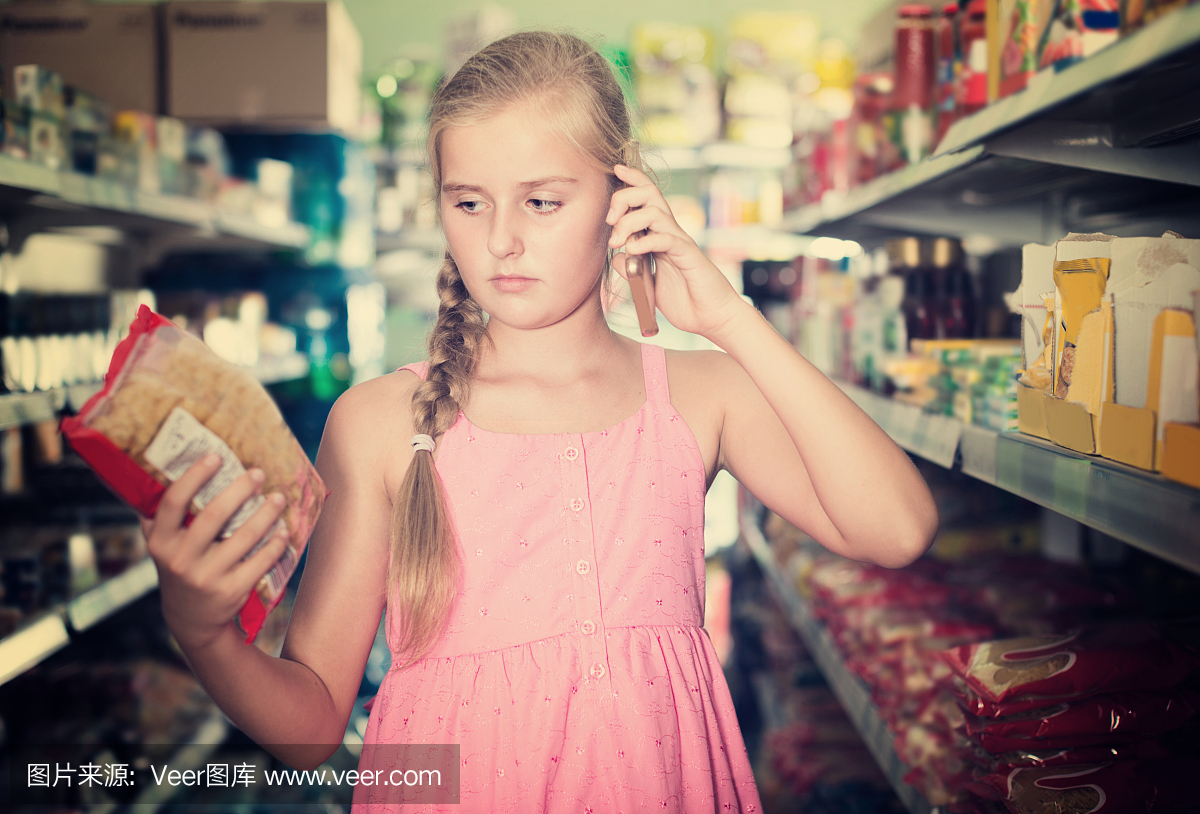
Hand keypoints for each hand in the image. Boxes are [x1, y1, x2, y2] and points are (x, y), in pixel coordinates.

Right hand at [143, 454, 290, 652]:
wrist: (191, 620)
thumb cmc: (181, 568)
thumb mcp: (163, 548)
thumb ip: (160, 518)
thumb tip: (160, 472)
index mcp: (161, 543)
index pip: (173, 502)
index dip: (194, 476)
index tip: (215, 457)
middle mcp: (181, 559)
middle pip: (213, 515)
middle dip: (240, 489)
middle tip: (257, 473)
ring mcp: (206, 577)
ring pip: (243, 536)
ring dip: (266, 513)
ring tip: (278, 497)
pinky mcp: (231, 590)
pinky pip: (260, 560)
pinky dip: (275, 543)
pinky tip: (282, 530)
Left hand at [606, 163, 748, 339]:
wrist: (711, 317)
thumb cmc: (684, 301)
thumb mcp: (649, 284)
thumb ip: (633, 268)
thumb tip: (617, 254)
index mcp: (661, 235)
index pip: (647, 197)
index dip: (632, 179)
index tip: (615, 169)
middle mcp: (671, 232)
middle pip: (649, 194)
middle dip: (623, 198)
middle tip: (609, 220)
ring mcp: (681, 242)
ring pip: (655, 212)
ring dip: (629, 221)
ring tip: (616, 241)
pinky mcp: (688, 256)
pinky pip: (665, 238)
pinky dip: (644, 241)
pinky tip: (631, 251)